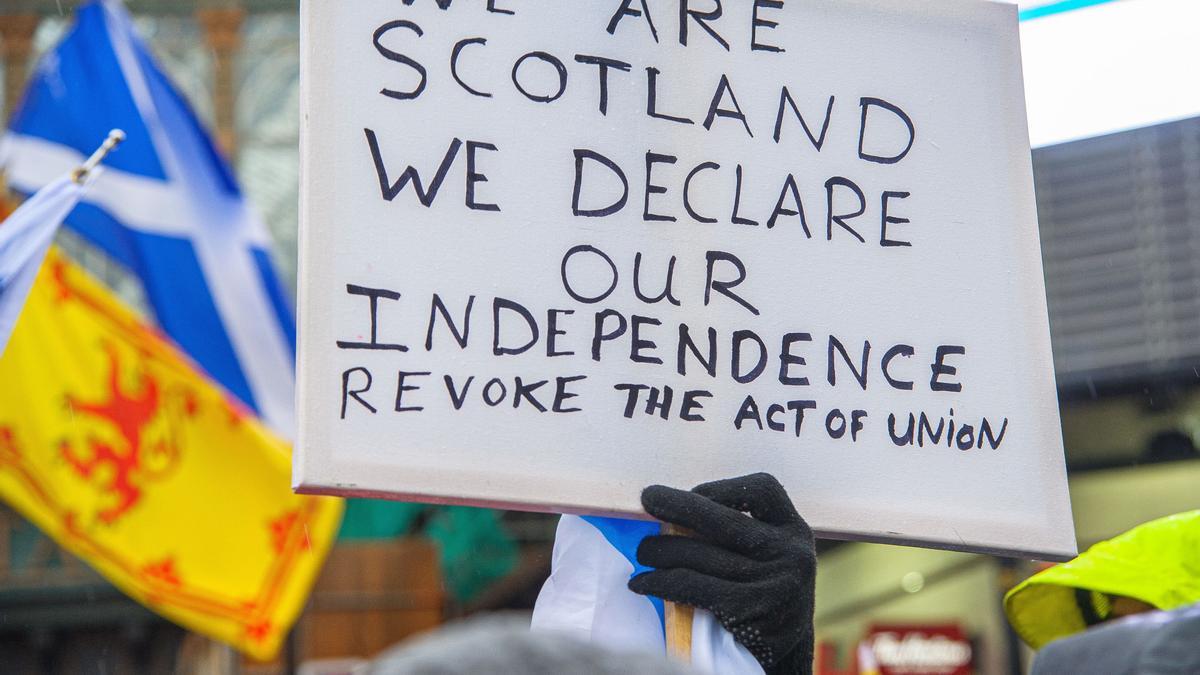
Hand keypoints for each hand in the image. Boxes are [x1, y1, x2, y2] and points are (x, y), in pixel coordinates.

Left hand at [628, 473, 814, 674]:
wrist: (782, 655)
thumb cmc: (762, 594)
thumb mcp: (769, 556)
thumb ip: (740, 531)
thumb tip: (671, 505)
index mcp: (795, 532)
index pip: (764, 490)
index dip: (725, 487)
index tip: (696, 492)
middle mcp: (790, 554)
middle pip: (724, 520)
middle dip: (677, 505)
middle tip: (647, 498)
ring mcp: (772, 584)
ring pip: (699, 554)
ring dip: (659, 551)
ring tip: (642, 552)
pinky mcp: (748, 611)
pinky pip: (690, 585)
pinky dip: (658, 582)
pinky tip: (641, 583)